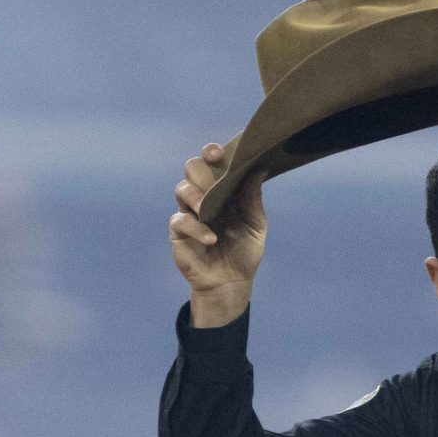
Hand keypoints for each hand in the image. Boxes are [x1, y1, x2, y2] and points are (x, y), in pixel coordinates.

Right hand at [170, 141, 268, 324]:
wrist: (231, 284)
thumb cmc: (244, 253)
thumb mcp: (256, 226)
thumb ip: (254, 199)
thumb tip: (259, 169)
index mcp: (223, 189)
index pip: (212, 162)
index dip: (212, 153)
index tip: (218, 154)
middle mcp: (204, 195)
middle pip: (193, 167)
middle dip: (203, 171)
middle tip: (214, 183)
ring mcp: (189, 211)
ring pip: (182, 188)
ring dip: (196, 196)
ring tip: (208, 211)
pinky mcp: (178, 231)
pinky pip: (180, 220)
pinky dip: (196, 228)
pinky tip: (210, 239)